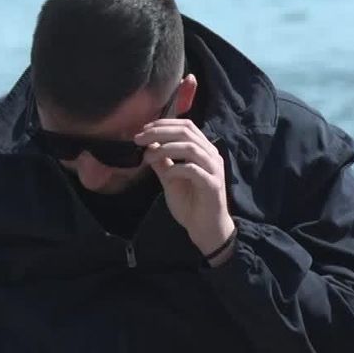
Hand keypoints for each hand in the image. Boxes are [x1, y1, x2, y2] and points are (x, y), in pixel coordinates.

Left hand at [135, 119, 235, 258]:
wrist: (205, 229)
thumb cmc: (191, 204)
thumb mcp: (171, 179)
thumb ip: (162, 162)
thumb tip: (148, 146)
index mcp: (203, 151)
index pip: (186, 126)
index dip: (164, 123)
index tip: (143, 129)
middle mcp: (211, 156)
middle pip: (186, 132)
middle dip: (159, 132)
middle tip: (139, 139)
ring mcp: (214, 169)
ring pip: (190, 148)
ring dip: (165, 148)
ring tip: (148, 156)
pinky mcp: (212, 185)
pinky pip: (193, 170)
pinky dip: (176, 168)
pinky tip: (166, 175)